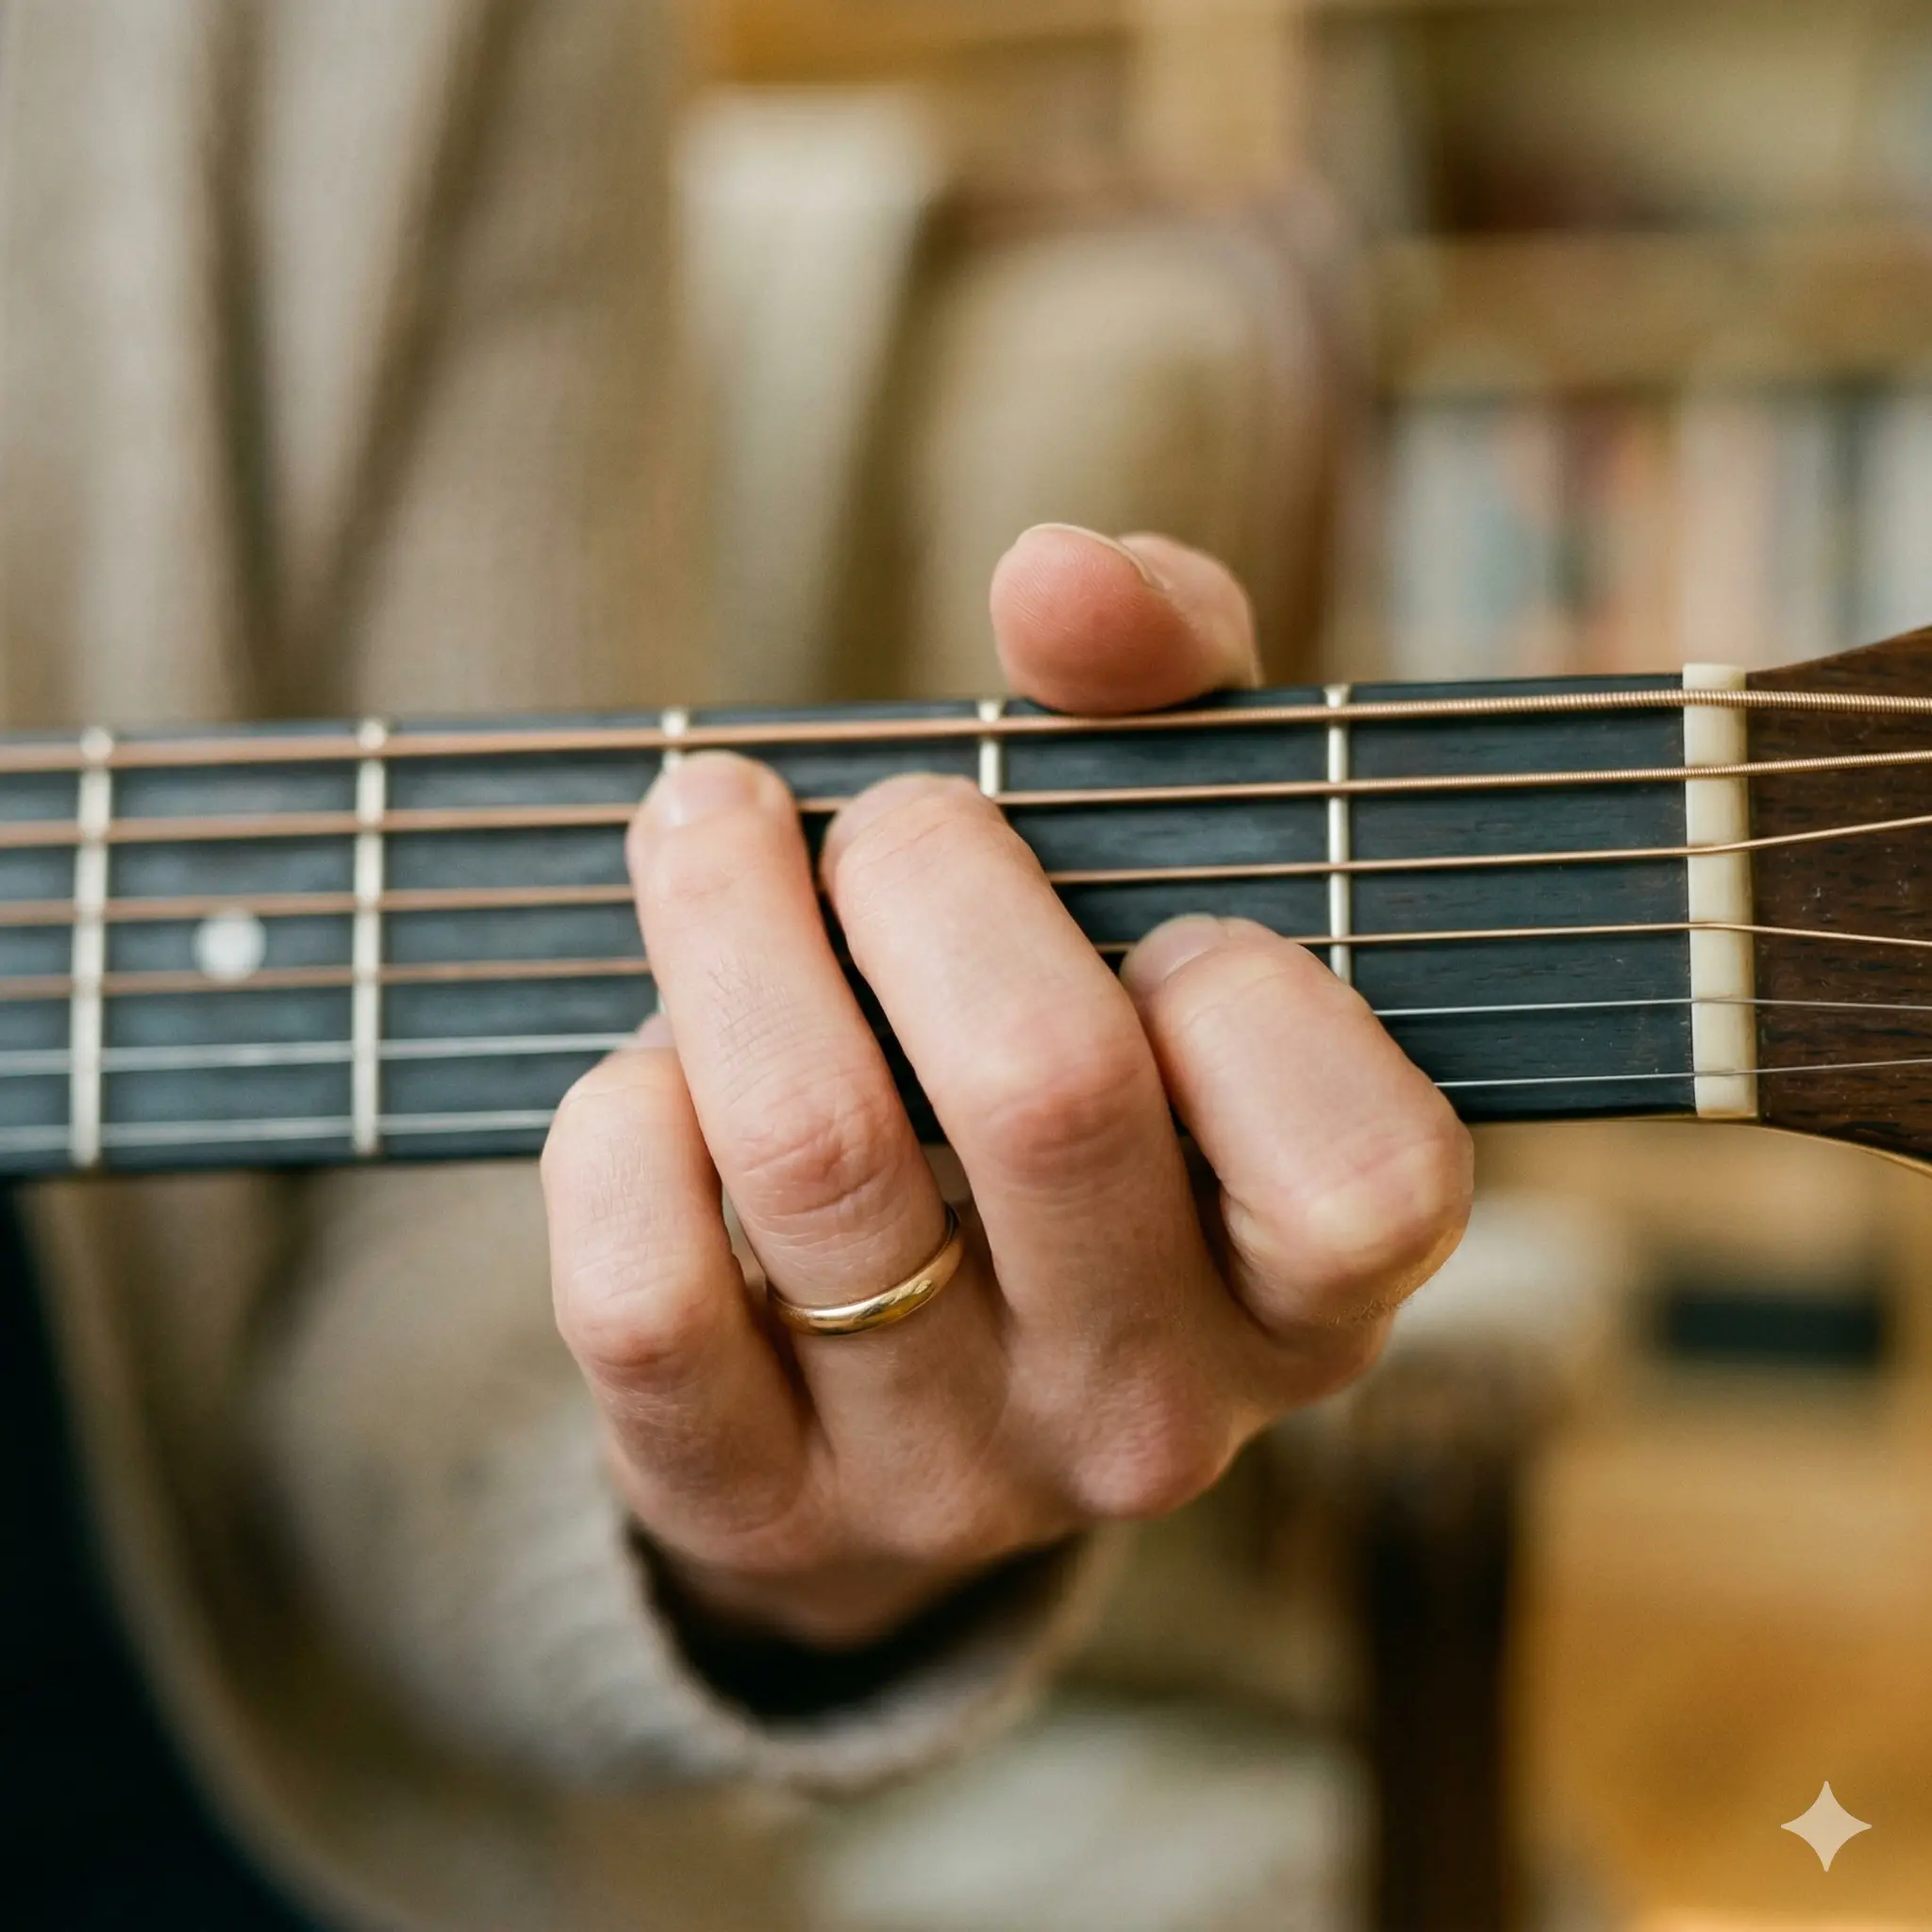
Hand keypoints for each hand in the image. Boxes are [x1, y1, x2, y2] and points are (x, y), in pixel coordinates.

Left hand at [542, 527, 1471, 1649]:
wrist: (906, 1376)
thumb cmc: (1079, 1064)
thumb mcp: (1175, 881)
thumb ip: (1167, 692)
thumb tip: (1056, 573)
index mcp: (1313, 1281)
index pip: (1357, 1171)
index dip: (1245, 994)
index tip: (1155, 921)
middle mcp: (1155, 1405)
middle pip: (1046, 1094)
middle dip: (931, 872)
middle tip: (884, 821)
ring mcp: (954, 1475)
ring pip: (816, 1154)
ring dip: (732, 925)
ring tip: (711, 832)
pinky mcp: (757, 1502)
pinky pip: (647, 1294)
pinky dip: (620, 1122)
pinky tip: (655, 1063)